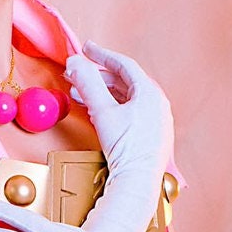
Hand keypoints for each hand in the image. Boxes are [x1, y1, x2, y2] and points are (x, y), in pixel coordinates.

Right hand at [63, 42, 173, 231]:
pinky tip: (96, 112)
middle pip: (124, 82)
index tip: (85, 48)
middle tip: (76, 74)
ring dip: (102, 94)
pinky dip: (111, 108)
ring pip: (126, 99)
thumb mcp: (102, 111)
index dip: (101, 54)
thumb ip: (87, 83)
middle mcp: (157, 104)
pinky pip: (130, 113)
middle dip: (97, 77)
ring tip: (79, 95)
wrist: (138, 183)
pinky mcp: (151, 136)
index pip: (124, 64)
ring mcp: (156, 121)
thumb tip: (74, 61)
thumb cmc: (126, 148)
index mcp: (151, 93)